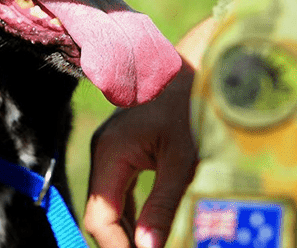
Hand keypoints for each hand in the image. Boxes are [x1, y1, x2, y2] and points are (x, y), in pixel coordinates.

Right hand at [84, 17, 216, 247]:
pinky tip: (152, 230)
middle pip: (101, 213)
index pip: (99, 216)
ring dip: (128, 230)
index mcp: (111, 152)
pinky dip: (132, 213)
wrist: (197, 67)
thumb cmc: (192, 107)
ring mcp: (111, 150)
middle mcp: (103, 151)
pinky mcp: (124, 150)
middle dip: (123, 241)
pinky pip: (119, 190)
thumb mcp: (183, 161)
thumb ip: (162, 207)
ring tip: (154, 245)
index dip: (117, 247)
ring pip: (109, 204)